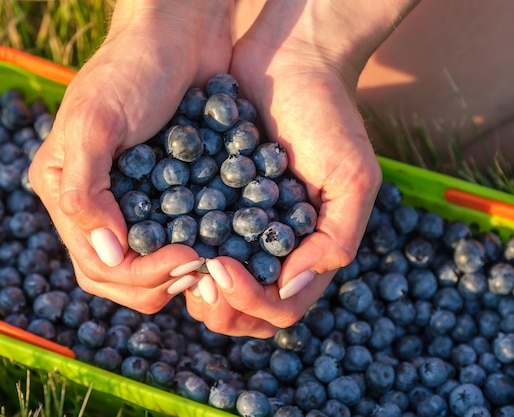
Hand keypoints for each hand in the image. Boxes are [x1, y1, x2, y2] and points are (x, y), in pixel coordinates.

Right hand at [28, 0, 232, 313]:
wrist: (178, 34)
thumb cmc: (130, 69)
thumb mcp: (95, 123)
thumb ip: (86, 191)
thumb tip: (105, 255)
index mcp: (66, 193)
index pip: (95, 264)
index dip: (138, 276)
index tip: (184, 260)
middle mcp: (97, 205)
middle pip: (120, 275)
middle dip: (158, 282)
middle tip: (199, 267)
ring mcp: (134, 201)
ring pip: (150, 264)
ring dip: (178, 272)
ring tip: (211, 260)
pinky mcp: (169, 192)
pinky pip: (178, 236)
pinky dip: (197, 247)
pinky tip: (220, 243)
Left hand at [184, 0, 421, 335]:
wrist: (290, 57)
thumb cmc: (327, 115)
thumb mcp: (352, 177)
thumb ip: (336, 239)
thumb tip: (290, 288)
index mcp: (308, 250)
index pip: (279, 306)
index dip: (250, 301)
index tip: (221, 266)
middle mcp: (273, 247)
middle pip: (243, 307)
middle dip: (218, 302)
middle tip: (194, 273)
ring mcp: (241, 226)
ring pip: (213, 282)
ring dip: (192, 282)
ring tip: (174, 257)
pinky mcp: (213, 199)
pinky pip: (192, 239)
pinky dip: (176, 245)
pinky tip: (160, 232)